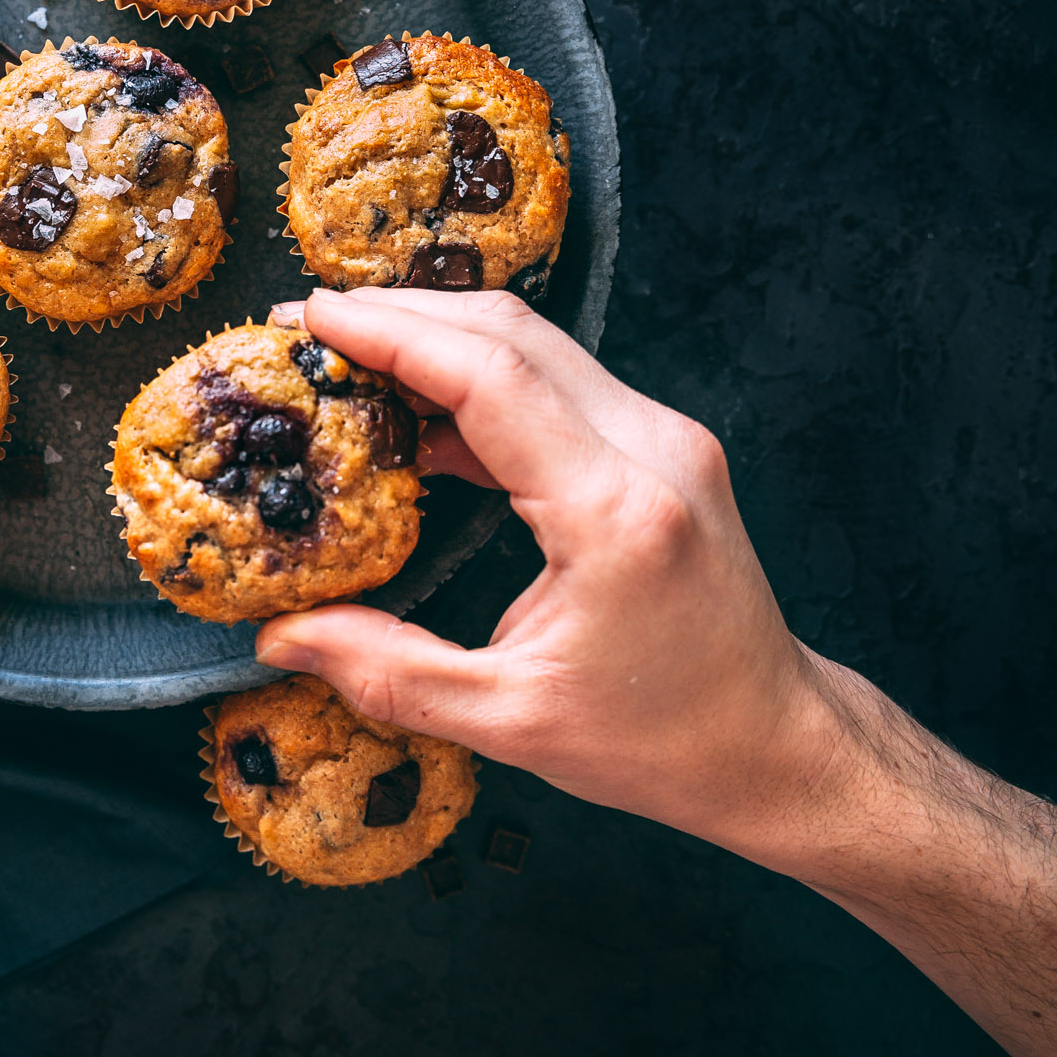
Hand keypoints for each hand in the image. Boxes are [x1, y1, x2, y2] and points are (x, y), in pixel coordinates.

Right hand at [259, 288, 852, 864]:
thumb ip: (389, 674)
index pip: (491, 376)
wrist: (776, 742)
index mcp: (616, 512)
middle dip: (401, 314)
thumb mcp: (510, 722)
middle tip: (307, 329)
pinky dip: (482, 383)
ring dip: (441, 341)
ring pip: (538, 348)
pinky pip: (560, 385)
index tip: (310, 318)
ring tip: (348, 362)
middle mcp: (652, 451)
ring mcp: (666, 440)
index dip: (392, 333)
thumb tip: (280, 638)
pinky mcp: (663, 448)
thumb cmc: (661, 740)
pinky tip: (418, 419)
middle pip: (512, 334)